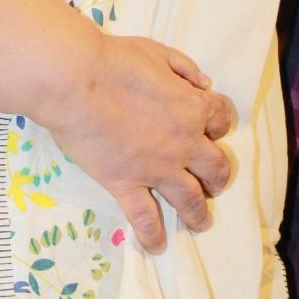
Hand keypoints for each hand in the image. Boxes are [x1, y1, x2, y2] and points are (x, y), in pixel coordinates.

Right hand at [49, 34, 235, 254]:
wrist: (76, 80)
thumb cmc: (115, 61)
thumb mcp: (158, 52)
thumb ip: (185, 69)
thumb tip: (205, 83)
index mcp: (192, 107)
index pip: (222, 119)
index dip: (220, 123)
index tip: (214, 128)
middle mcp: (183, 143)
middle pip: (216, 166)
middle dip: (218, 176)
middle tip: (213, 183)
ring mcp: (156, 168)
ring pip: (190, 199)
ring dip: (200, 213)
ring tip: (202, 223)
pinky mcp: (126, 183)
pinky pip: (145, 217)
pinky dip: (153, 235)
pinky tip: (157, 246)